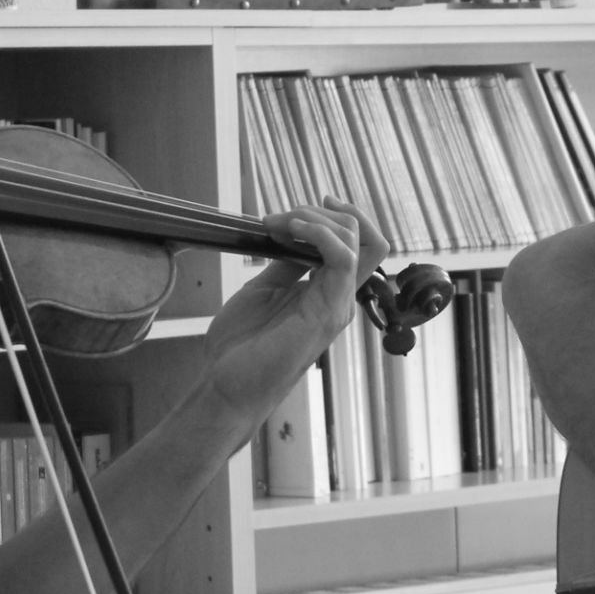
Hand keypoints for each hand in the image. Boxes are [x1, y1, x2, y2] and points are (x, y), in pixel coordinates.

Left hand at [202, 198, 389, 417]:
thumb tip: (292, 233)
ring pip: (358, 241)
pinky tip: (290, 230)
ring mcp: (338, 305)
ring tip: (276, 224)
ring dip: (315, 219)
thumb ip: (286, 263)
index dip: (338, 217)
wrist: (227, 384)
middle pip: (367, 237)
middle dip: (323, 212)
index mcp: (327, 292)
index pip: (358, 244)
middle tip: (276, 220)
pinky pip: (342, 259)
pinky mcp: (328, 312)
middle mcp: (340, 297)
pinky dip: (319, 234)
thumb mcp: (264, 289)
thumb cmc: (241, 345)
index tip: (299, 209)